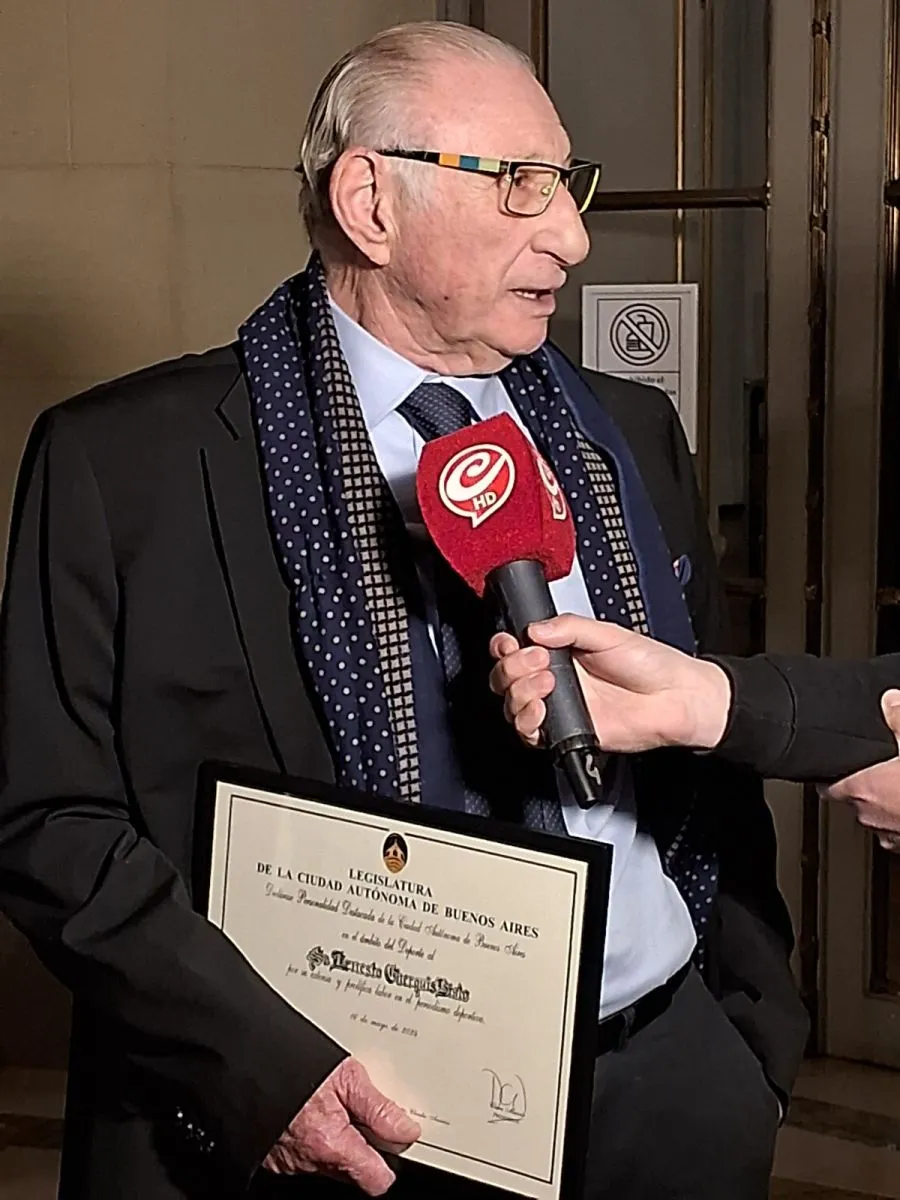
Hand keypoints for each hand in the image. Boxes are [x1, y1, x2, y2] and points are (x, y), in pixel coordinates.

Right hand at [263, 1058, 420, 1193]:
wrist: (244, 1063)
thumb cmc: (291, 1065)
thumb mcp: (345, 1076)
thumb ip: (378, 1108)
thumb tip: (406, 1130)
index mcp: (333, 1144)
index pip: (377, 1180)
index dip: (389, 1160)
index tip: (393, 1139)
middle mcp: (311, 1161)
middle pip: (353, 1170)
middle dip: (362, 1146)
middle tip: (359, 1111)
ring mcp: (290, 1163)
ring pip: (329, 1162)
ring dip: (336, 1141)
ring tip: (330, 1105)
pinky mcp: (274, 1158)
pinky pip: (304, 1156)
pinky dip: (311, 1139)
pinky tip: (308, 1112)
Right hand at [489, 614, 732, 752]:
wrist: (676, 698)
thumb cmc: (651, 664)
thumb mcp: (608, 634)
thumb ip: (569, 628)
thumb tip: (535, 630)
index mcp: (560, 651)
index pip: (515, 649)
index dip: (504, 647)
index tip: (511, 643)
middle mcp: (554, 679)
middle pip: (505, 678)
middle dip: (511, 668)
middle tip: (537, 661)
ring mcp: (558, 707)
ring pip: (512, 705)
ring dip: (519, 694)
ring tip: (546, 685)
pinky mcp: (566, 733)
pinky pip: (530, 734)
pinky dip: (527, 722)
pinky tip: (542, 710)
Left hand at [819, 690, 899, 850]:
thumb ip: (897, 718)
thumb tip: (889, 701)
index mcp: (863, 790)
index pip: (829, 787)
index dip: (831, 777)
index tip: (832, 771)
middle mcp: (871, 817)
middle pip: (855, 801)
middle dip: (865, 789)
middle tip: (879, 772)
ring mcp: (892, 836)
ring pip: (879, 818)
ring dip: (887, 806)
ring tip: (899, 787)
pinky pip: (899, 831)